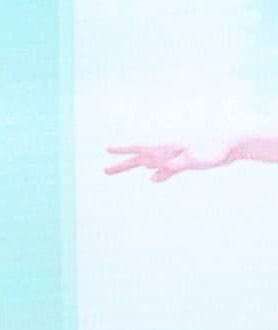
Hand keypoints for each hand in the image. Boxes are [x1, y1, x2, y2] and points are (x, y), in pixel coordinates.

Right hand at [104, 143, 233, 181]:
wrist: (232, 145)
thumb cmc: (212, 149)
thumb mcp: (192, 159)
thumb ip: (172, 166)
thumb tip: (152, 177)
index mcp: (165, 146)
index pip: (138, 147)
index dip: (122, 150)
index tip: (106, 149)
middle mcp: (165, 151)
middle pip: (138, 158)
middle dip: (121, 164)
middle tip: (104, 170)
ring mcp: (173, 157)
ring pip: (148, 164)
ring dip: (134, 168)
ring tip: (117, 171)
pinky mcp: (183, 162)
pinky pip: (165, 170)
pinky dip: (159, 175)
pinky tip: (153, 179)